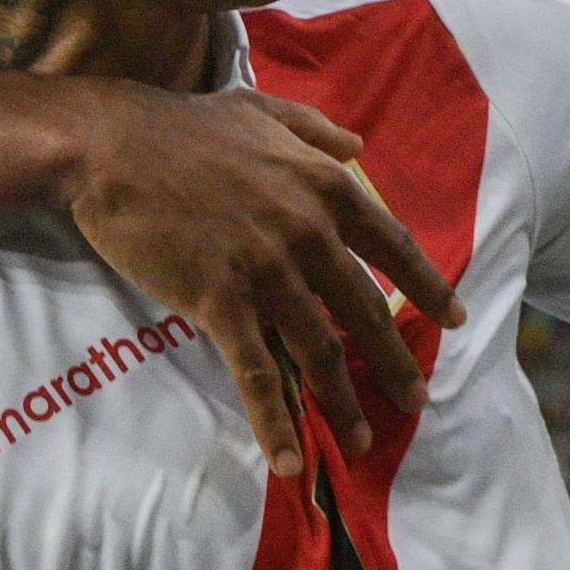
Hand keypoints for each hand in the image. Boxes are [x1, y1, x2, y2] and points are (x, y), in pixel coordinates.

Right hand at [62, 81, 464, 474]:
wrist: (114, 144)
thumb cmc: (185, 126)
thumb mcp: (264, 109)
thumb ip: (317, 130)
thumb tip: (359, 146)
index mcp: (326, 187)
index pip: (393, 247)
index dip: (427, 287)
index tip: (454, 319)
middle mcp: (309, 233)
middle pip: (366, 311)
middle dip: (394, 362)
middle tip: (416, 400)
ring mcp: (268, 271)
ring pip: (321, 351)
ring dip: (345, 403)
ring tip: (363, 440)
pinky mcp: (222, 303)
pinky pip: (258, 374)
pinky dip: (277, 422)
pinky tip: (292, 460)